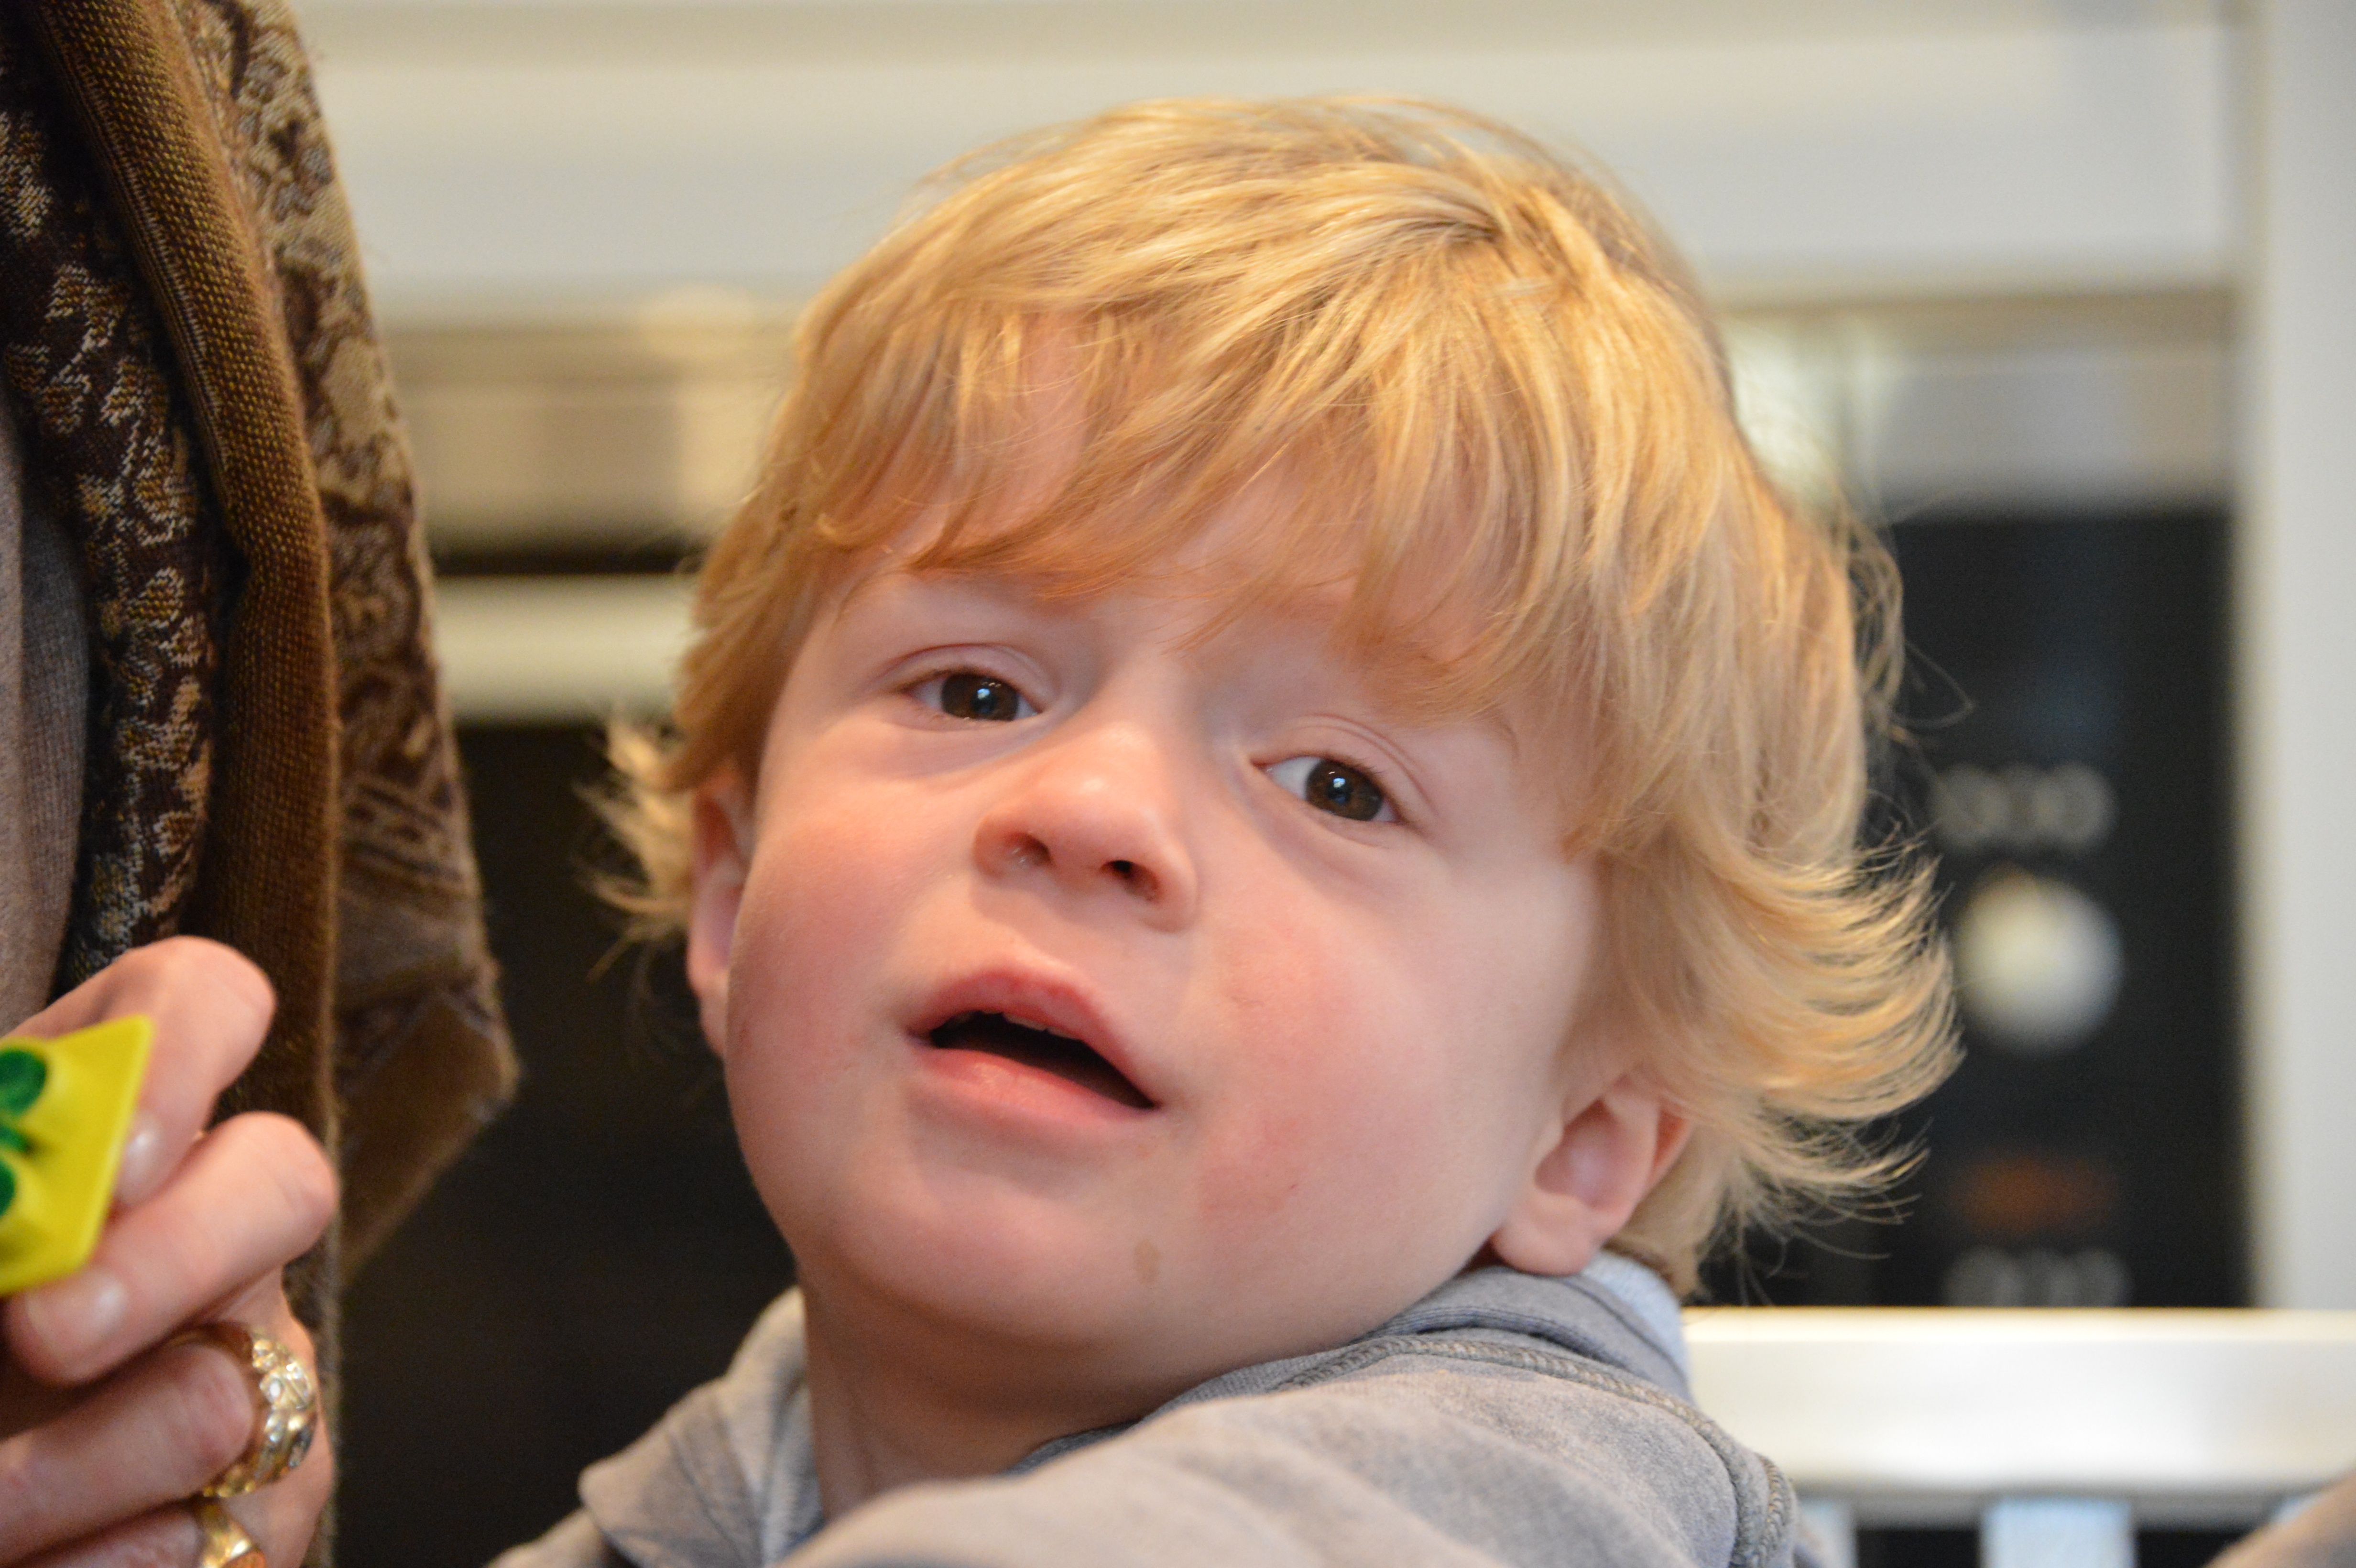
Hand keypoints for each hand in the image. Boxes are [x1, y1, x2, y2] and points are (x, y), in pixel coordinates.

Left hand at [0, 938, 336, 1566]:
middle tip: (38, 1334)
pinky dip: (98, 1563)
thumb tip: (12, 1213)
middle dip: (168, 1259)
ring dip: (63, 1471)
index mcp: (98, 1132)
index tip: (112, 1162)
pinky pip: (219, 1534)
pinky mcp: (267, 1494)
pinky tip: (28, 1563)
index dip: (183, 1051)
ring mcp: (252, 1357)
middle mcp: (207, 1223)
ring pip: (227, 1391)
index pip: (203, 1005)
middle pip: (281, 1181)